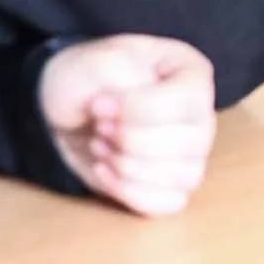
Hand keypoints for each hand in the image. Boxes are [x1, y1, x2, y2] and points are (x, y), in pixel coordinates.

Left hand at [40, 35, 217, 215]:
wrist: (65, 110)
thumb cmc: (87, 78)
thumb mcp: (96, 60)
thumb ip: (120, 75)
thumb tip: (128, 117)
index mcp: (190, 72)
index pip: (187, 99)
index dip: (141, 109)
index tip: (99, 105)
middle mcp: (198, 114)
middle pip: (190, 142)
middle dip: (131, 141)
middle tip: (99, 127)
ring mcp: (188, 153)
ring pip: (185, 176)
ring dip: (131, 167)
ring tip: (101, 146)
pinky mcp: (169, 185)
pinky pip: (170, 203)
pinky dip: (131, 192)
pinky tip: (104, 171)